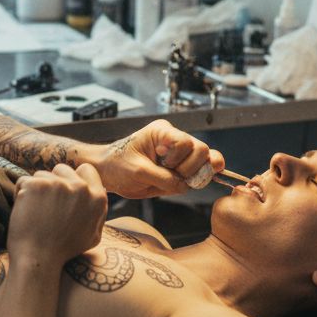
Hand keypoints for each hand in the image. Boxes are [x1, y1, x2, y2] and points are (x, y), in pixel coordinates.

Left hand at [7, 164, 106, 265]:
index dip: (73, 179)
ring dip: (36, 189)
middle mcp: (80, 188)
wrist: (38, 259)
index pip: (86, 170)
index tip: (63, 193)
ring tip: (36, 212)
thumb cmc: (63, 251)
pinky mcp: (36, 185)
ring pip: (42, 175)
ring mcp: (58, 184)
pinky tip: (24, 211)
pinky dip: (20, 194)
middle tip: (46, 206)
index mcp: (97, 198)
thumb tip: (99, 191)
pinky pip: (24, 181)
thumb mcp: (93, 235)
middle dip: (53, 182)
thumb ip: (98, 211)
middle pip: (62, 169)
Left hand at [93, 119, 224, 197]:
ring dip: (195, 174)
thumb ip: (163, 178)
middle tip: (172, 175)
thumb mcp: (138, 172)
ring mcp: (180, 154)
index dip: (179, 158)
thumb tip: (186, 185)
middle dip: (190, 167)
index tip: (164, 165)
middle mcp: (174, 140)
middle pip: (201, 149)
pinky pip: (201, 171)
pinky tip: (190, 182)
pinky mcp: (181, 167)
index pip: (185, 142)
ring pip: (206, 160)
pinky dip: (200, 178)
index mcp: (162, 132)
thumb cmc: (118, 165)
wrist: (109, 173)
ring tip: (176, 180)